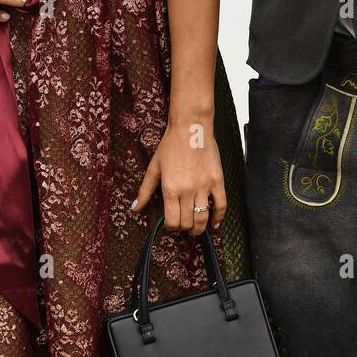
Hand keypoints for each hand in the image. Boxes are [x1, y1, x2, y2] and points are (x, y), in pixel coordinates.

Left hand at [131, 120, 226, 235]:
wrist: (190, 128)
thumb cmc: (171, 146)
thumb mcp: (154, 168)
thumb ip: (144, 191)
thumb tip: (134, 209)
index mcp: (170, 189)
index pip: (172, 221)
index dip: (171, 228)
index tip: (171, 224)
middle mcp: (188, 190)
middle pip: (187, 222)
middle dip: (184, 228)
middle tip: (183, 226)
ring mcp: (204, 186)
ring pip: (203, 218)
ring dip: (199, 228)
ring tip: (196, 229)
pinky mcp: (217, 181)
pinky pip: (221, 205)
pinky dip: (219, 217)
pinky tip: (214, 222)